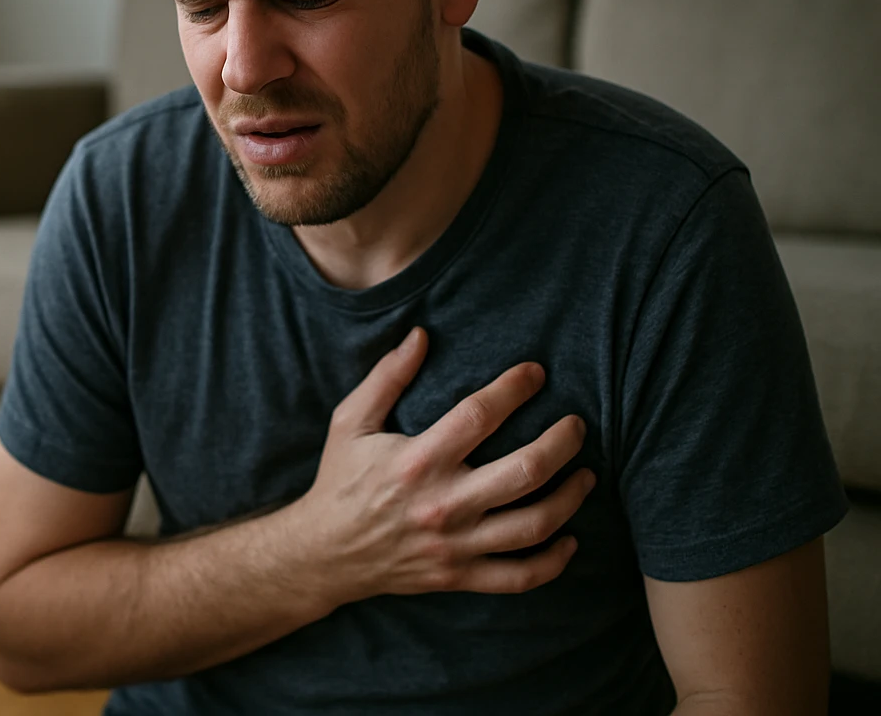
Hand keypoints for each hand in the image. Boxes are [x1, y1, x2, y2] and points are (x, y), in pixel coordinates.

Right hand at [291, 327, 593, 605]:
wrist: (325, 553)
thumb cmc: (340, 480)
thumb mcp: (350, 422)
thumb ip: (386, 378)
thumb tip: (420, 335)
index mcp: (417, 460)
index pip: (480, 416)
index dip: (514, 388)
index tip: (536, 373)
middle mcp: (443, 504)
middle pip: (525, 471)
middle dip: (562, 443)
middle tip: (577, 425)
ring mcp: (455, 545)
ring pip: (534, 524)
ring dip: (570, 497)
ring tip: (586, 474)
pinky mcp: (459, 576)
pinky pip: (520, 576)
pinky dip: (554, 561)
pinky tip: (570, 538)